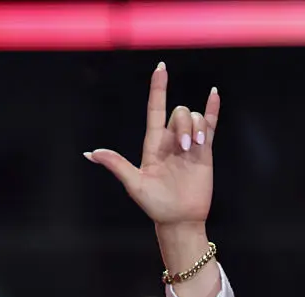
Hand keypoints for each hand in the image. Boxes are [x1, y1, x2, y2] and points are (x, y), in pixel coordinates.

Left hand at [86, 62, 221, 296]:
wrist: (179, 219)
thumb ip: (116, 165)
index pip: (155, 109)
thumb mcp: (134, 184)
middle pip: (179, 113)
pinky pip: (211, 125)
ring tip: (198, 146)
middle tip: (186, 146)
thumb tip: (91, 153)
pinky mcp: (205, 152)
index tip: (160, 68)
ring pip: (195, 118)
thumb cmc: (154, 205)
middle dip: (184, 123)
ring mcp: (189, 145)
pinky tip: (214, 94)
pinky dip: (213, 110)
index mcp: (153, 145)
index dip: (157, 88)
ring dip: (198, 126)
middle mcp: (171, 141)